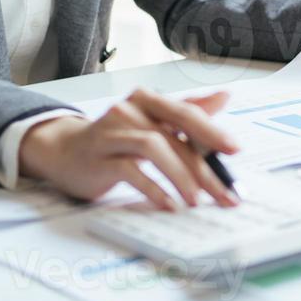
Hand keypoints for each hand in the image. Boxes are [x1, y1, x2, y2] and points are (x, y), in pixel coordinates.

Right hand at [18, 87, 241, 209]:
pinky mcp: (99, 159)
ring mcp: (112, 133)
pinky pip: (131, 171)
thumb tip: (224, 96)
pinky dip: (154, 188)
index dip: (212, 130)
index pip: (185, 112)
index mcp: (147, 99)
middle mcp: (129, 110)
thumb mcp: (152, 122)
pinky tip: (169, 204)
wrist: (65, 151)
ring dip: (180, 176)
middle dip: (203, 166)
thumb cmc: (116, 137)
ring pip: (154, 148)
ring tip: (196, 200)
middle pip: (173, 134)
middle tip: (224, 192)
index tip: (235, 151)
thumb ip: (187, 111)